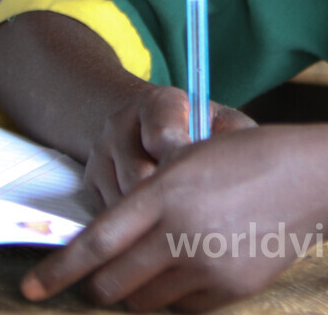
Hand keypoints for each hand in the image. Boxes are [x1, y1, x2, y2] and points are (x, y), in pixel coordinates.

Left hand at [25, 125, 327, 312]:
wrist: (315, 178)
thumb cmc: (247, 159)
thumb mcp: (190, 159)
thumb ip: (148, 196)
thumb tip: (105, 245)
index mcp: (165, 191)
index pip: (97, 242)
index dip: (58, 270)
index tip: (31, 288)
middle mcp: (181, 231)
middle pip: (113, 284)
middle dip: (96, 288)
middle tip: (97, 282)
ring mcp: (207, 265)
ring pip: (144, 302)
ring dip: (136, 293)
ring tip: (152, 267)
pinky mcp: (230, 289)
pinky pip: (182, 308)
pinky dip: (174, 298)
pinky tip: (191, 269)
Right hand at [84, 83, 255, 208]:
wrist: (150, 125)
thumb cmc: (199, 131)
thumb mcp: (221, 123)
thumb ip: (233, 137)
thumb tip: (238, 169)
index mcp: (159, 102)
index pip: (163, 137)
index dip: (183, 166)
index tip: (201, 180)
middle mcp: (121, 122)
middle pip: (139, 178)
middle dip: (167, 200)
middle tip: (192, 210)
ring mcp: (100, 152)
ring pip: (121, 202)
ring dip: (151, 215)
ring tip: (177, 214)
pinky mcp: (89, 181)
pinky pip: (109, 215)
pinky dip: (135, 224)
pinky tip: (156, 218)